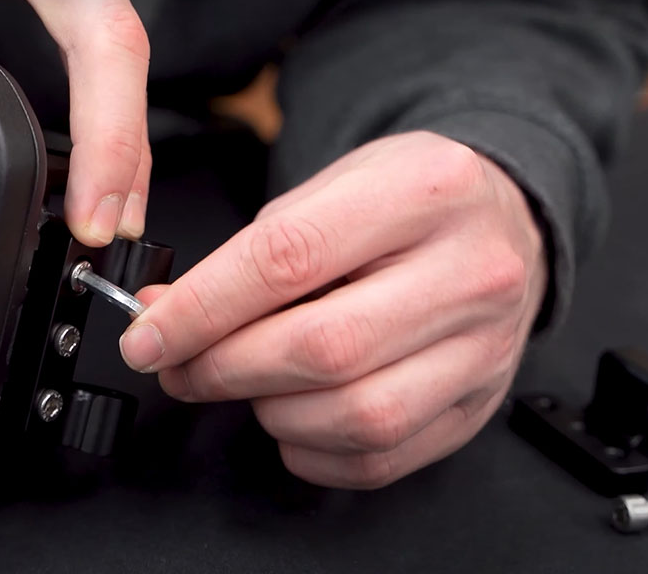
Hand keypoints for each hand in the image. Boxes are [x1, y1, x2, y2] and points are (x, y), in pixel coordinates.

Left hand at [120, 131, 547, 488]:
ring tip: (244, 382)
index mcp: (424, 191)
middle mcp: (469, 272)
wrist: (500, 222)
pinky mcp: (479, 406)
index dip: (199, 309)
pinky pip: (379, 458)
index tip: (147, 335)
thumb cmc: (405, 201)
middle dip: (224, 368)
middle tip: (178, 367)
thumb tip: (161, 313)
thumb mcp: (329, 188)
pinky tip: (290, 416)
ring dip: (269, 413)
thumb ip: (246, 253)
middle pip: (322, 349)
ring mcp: (484, 347)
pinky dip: (311, 451)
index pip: (286, 261)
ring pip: (355, 415)